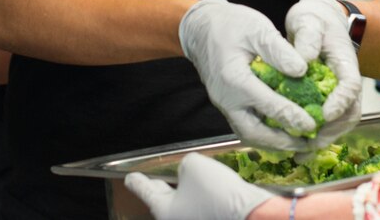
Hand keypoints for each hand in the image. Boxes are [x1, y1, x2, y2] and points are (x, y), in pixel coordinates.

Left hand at [125, 152, 273, 219]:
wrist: (250, 215)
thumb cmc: (217, 193)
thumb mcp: (195, 165)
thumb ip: (186, 164)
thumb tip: (189, 172)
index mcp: (164, 210)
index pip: (145, 191)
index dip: (137, 182)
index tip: (130, 178)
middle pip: (163, 199)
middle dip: (160, 186)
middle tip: (154, 177)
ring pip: (183, 203)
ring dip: (184, 190)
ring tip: (190, 176)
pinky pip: (199, 207)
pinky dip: (201, 196)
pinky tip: (211, 186)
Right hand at [179, 0, 313, 150]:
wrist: (201, 28)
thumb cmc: (230, 24)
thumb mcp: (257, 29)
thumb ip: (279, 51)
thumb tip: (302, 70)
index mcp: (235, 80)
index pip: (268, 106)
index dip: (293, 117)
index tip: (314, 125)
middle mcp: (227, 99)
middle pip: (255, 133)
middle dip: (283, 142)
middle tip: (310, 144)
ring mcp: (225, 105)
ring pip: (249, 135)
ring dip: (275, 143)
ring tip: (301, 143)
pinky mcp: (228, 106)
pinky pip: (247, 127)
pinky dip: (266, 135)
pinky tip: (284, 133)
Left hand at [284, 0, 362, 144]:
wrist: (318, 19)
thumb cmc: (314, 19)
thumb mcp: (307, 20)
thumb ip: (307, 36)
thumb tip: (303, 60)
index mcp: (346, 62)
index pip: (351, 86)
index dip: (341, 102)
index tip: (326, 114)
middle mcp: (346, 81)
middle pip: (350, 112)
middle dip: (332, 131)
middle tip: (310, 143)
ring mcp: (338, 92)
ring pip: (341, 122)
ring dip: (324, 139)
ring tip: (302, 153)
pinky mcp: (327, 100)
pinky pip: (327, 124)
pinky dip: (315, 138)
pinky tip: (298, 151)